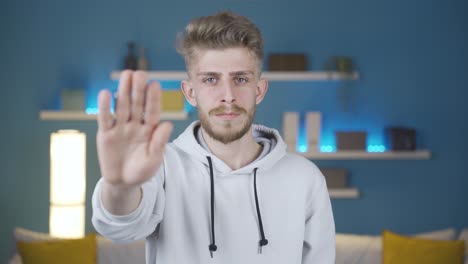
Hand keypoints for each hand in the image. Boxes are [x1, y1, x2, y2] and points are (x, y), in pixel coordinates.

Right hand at [96, 70, 172, 187]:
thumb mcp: (154, 159)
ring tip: (125, 75)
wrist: (124, 183)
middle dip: (138, 89)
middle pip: (136, 104)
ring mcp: (120, 128)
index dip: (153, 98)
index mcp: (149, 129)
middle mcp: (135, 125)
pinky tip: (105, 93)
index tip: (155, 84)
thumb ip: (160, 142)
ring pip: (122, 107)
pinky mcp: (106, 134)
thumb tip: (168, 124)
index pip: (152, 111)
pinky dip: (105, 107)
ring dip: (123, 91)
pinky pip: (105, 119)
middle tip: (139, 73)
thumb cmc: (142, 170)